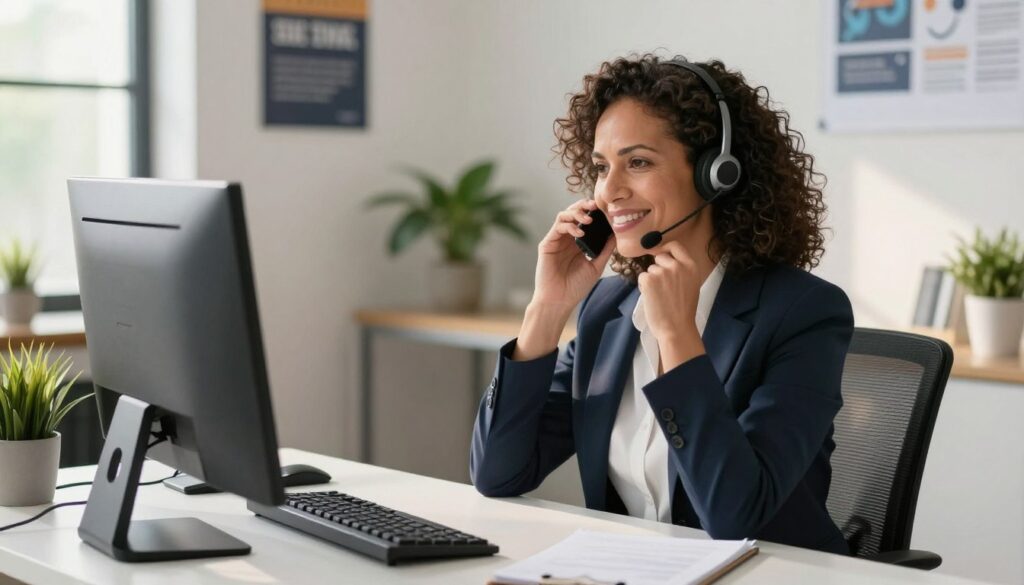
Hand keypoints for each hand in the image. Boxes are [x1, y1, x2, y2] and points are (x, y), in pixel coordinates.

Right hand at [530, 198, 615, 312]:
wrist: (559, 301)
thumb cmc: (576, 287)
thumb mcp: (596, 266)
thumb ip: (605, 249)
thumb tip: (616, 233)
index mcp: (577, 243)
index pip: (585, 220)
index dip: (593, 212)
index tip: (606, 209)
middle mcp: (566, 239)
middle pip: (573, 213)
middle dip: (584, 206)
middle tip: (596, 205)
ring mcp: (556, 240)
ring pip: (564, 216)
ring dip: (576, 213)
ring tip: (588, 219)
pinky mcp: (547, 244)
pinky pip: (557, 227)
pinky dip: (569, 226)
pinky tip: (580, 233)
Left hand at [637, 241, 704, 370]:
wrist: (676, 328)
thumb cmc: (684, 310)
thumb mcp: (691, 285)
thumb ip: (682, 270)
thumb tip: (667, 260)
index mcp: (691, 266)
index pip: (675, 246)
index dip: (665, 249)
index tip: (660, 254)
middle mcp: (677, 266)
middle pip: (660, 257)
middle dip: (658, 268)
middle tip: (662, 286)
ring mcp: (662, 272)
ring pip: (650, 269)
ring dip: (651, 280)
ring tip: (660, 296)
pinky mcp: (649, 279)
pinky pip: (642, 277)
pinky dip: (643, 287)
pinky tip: (652, 298)